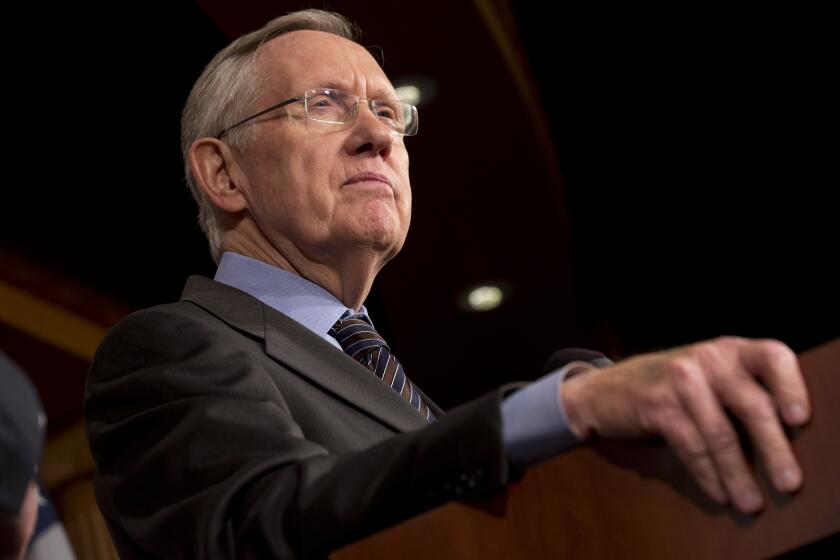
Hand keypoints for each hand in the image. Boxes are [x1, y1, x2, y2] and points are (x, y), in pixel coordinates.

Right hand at [560, 337, 809, 512]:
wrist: (602, 390)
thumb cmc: (666, 388)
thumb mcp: (706, 376)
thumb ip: (741, 391)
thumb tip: (787, 440)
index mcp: (728, 350)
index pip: (772, 356)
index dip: (791, 386)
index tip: (800, 419)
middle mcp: (706, 358)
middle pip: (752, 405)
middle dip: (774, 449)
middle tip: (788, 483)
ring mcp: (679, 380)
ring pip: (720, 434)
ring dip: (738, 474)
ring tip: (751, 502)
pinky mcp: (656, 405)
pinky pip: (691, 446)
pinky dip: (708, 475)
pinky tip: (719, 492)